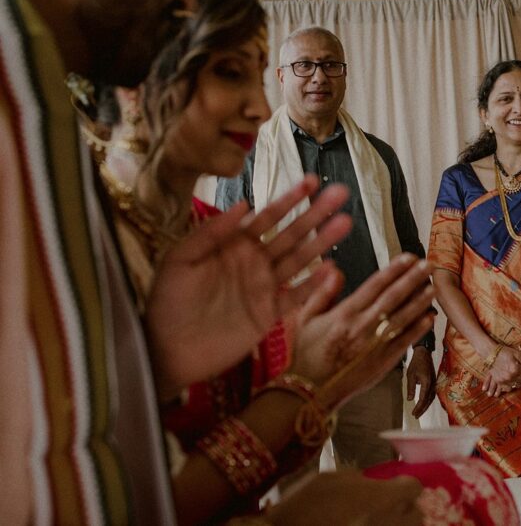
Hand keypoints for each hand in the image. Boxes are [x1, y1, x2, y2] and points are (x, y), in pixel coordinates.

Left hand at [147, 176, 351, 395]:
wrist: (165, 350)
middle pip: (291, 233)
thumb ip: (210, 233)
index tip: (312, 181)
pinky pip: (296, 296)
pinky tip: (331, 268)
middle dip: (316, 213)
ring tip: (345, 221)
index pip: (267, 217)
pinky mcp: (268, 314)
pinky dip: (314, 284)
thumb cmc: (167, 302)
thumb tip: (243, 204)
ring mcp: (264, 288)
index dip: (290, 199)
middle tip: (340, 192)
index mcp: (234, 246)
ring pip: (299, 259)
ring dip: (322, 241)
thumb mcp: (180, 261)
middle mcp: (254, 263)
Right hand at [267, 469, 422, 525]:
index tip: (395, 487)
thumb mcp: (331, 479)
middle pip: (417, 516)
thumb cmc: (305, 507)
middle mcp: (391, 524)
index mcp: (384, 499)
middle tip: (388, 510)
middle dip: (406, 511)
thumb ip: (359, 479)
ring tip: (376, 522)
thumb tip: (371, 483)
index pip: (414, 488)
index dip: (404, 486)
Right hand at [290, 254, 435, 408]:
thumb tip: (335, 269)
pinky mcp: (383, 362)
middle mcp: (362, 327)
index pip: (374, 285)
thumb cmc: (306, 355)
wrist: (310, 391)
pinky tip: (429, 316)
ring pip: (403, 318)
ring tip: (434, 286)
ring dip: (420, 301)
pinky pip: (405, 342)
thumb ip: (322, 293)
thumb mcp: (305, 318)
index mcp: (344, 314)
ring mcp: (375, 345)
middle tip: (428, 265)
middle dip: (412, 279)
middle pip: (393, 298)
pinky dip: (418, 329)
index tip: (408, 258)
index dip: (393, 270)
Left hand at [405, 346, 436, 417]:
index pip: (423, 398)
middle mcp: (432, 384)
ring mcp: (434, 383)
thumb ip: (410, 388)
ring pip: (431, 398)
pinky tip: (424, 403)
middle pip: (428, 400)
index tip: (413, 413)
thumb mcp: (410, 375)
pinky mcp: (434, 382)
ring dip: (425, 406)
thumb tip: (410, 399)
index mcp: (426, 382)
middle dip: (422, 409)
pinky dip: (428, 400)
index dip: (418, 407)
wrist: (424, 354)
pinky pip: (432, 394)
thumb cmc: (416, 363)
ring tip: (419, 412)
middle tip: (415, 416)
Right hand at [481, 346, 520, 396]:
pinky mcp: (499, 382)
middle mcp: (510, 376)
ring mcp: (504, 380)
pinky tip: (512, 381)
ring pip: (517, 385)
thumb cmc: (506, 352)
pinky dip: (511, 386)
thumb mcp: (518, 355)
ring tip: (518, 376)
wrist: (491, 353)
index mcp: (516, 369)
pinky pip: (508, 389)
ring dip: (519, 382)